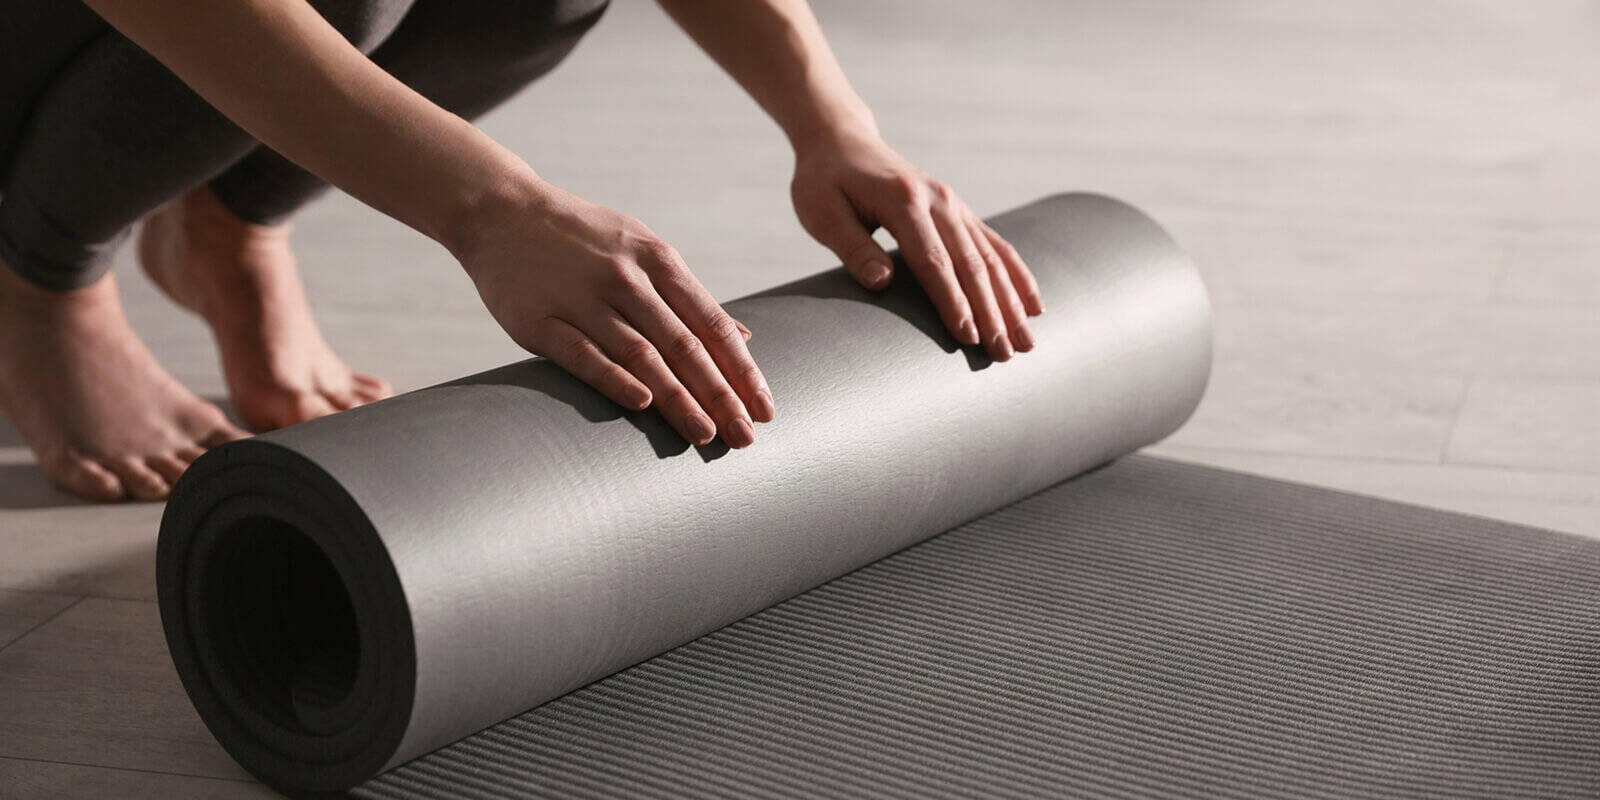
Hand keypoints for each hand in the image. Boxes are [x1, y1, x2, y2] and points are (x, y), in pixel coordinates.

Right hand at [457, 178, 771, 447]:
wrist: (500, 211)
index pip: (712, 323)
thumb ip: (689, 296)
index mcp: (658, 260)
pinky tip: (643, 404)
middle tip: (745, 436)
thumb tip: (744, 338)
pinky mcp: (540, 320)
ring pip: (641, 354)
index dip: (742, 369)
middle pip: (684, 345)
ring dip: (678, 397)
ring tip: (705, 434)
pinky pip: (583, 354)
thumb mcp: (643, 248)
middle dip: (721, 394)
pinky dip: (615, 379)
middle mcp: (626, 278)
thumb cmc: (583, 238)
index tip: (765, 407)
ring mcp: (583, 298)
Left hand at [790, 130, 1043, 359]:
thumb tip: (882, 283)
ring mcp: (953, 204)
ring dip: (1011, 301)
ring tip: (1027, 342)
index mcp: (903, 201)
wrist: (841, 140)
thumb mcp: (822, 212)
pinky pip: (996, 244)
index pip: (933, 261)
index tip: (967, 337)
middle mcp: (938, 200)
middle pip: (971, 263)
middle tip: (1005, 355)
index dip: (951, 301)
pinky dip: (1017, 275)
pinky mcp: (958, 210)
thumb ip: (853, 247)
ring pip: (991, 257)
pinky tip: (1034, 304)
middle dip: (991, 313)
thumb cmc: (824, 181)